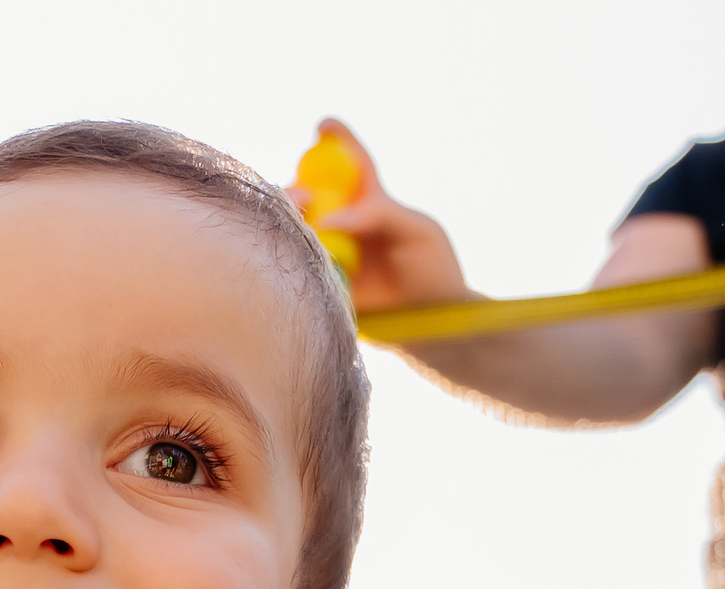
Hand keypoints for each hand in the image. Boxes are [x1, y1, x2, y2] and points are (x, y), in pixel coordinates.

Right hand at [290, 119, 472, 315]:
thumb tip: (330, 219)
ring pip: (296, 228)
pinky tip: (295, 257)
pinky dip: (290, 256)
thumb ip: (380, 215)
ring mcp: (331, 253)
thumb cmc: (434, 272)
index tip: (323, 125)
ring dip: (289, 221)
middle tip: (304, 197)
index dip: (337, 140)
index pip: (353, 163)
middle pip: (310, 193)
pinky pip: (296, 265)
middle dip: (297, 187)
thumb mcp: (418, 232)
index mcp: (373, 202)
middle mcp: (346, 224)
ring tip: (303, 226)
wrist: (430, 327)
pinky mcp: (322, 282)